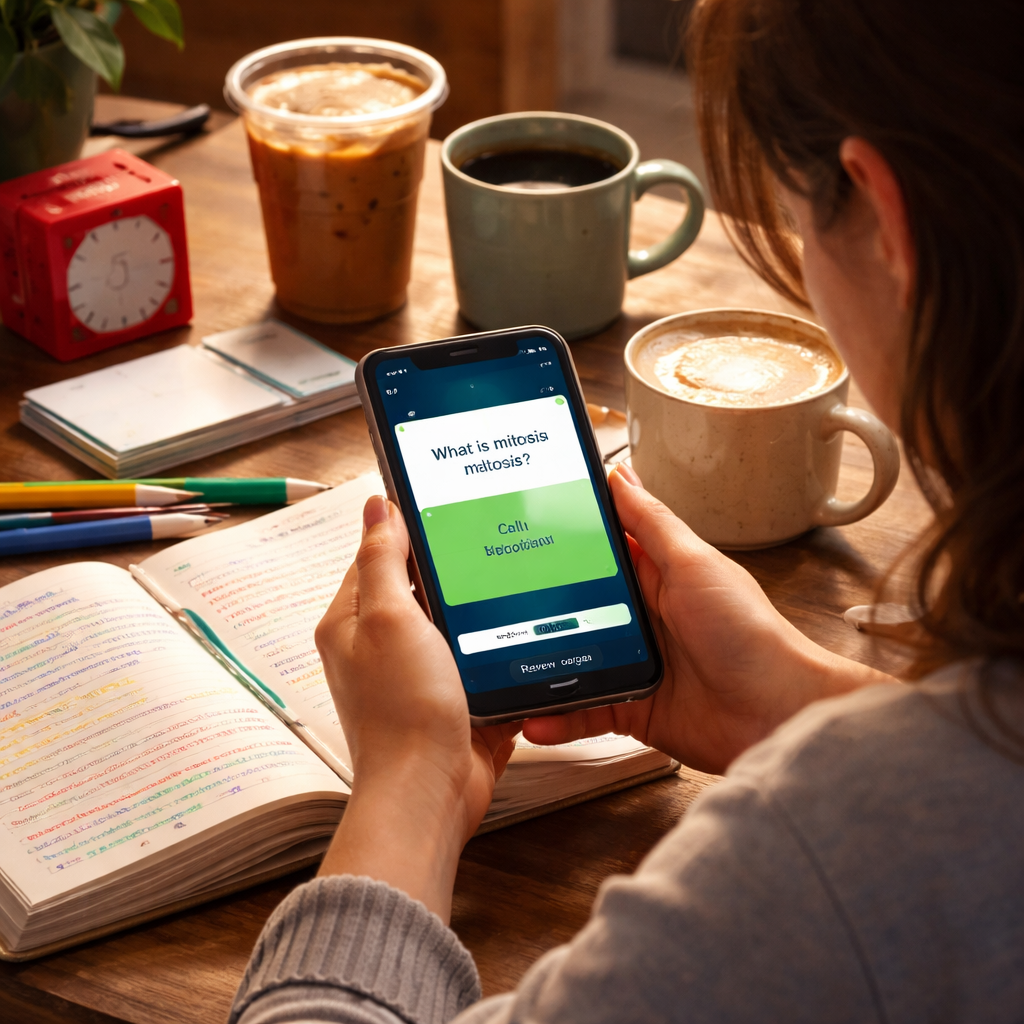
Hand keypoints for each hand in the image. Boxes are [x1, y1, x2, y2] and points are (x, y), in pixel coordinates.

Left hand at [314, 495, 518, 921]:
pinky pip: (475, 658)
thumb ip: (382, 558)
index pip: (375, 556)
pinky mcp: (451, 698)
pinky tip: (519, 630)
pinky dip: (493, 647)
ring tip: (509, 580)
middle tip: (487, 542)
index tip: (446, 509)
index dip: (407, 530)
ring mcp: (417, 674)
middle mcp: (380, 646)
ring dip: (476, 608)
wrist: (432, 792)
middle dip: (451, 569)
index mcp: (351, 623)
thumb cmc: (402, 711)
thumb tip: (376, 504)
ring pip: (452, 622)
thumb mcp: (390, 618)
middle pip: (418, 587)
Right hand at [523, 465, 892, 772]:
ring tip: (499, 664)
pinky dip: (556, 716)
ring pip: (569, 657)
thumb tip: (620, 474)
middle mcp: (641, 615)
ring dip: (537, 664)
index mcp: (657, 573)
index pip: (600, 546)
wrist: (777, 714)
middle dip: (535, 603)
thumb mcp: (695, 564)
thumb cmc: (750, 635)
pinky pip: (582, 709)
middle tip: (490, 598)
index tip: (520, 526)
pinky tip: (533, 716)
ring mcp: (634, 661)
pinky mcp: (630, 705)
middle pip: (573, 602)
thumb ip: (652, 522)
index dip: (562, 536)